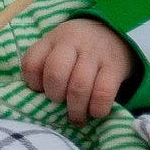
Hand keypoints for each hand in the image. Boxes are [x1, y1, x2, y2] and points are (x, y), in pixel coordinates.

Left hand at [19, 18, 136, 124]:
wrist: (117, 32)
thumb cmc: (79, 49)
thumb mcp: (58, 47)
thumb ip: (45, 67)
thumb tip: (39, 100)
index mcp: (53, 40)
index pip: (32, 63)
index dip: (33, 84)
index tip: (41, 90)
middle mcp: (73, 43)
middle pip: (55, 73)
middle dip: (55, 95)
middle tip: (61, 102)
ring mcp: (95, 54)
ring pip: (79, 86)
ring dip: (76, 109)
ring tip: (77, 117)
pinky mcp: (115, 67)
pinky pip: (103, 93)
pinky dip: (97, 108)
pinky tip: (95, 112)